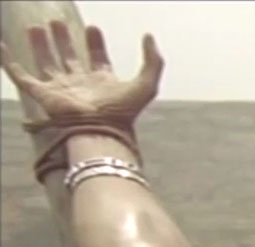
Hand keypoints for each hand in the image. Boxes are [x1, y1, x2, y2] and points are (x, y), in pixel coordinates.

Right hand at [0, 21, 162, 122]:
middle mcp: (80, 84)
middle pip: (69, 58)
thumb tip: (148, 36)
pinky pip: (20, 75)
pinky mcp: (41, 94)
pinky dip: (8, 61)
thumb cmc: (123, 111)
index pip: (97, 58)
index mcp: (103, 82)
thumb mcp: (147, 82)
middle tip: (57, 22)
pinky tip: (2, 45)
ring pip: (46, 63)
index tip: (93, 28)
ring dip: (41, 45)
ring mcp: (59, 89)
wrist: (100, 129)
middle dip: (63, 40)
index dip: (95, 43)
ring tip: (36, 28)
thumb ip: (153, 60)